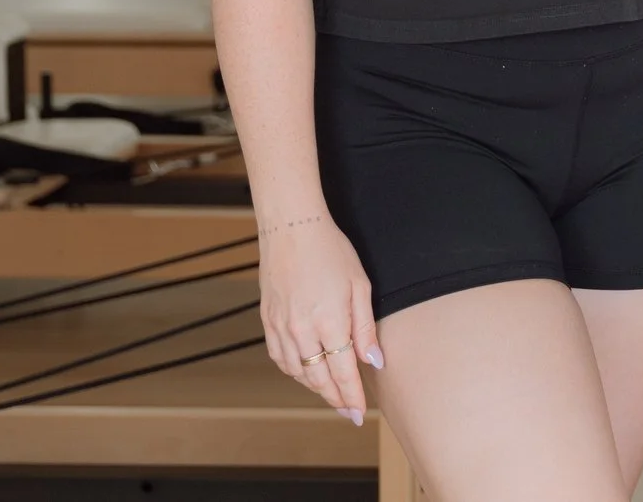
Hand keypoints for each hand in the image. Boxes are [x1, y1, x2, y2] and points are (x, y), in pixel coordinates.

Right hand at [259, 214, 381, 424]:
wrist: (292, 230)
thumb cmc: (332, 252)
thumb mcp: (360, 286)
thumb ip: (365, 328)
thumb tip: (374, 361)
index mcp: (329, 322)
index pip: (342, 372)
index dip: (351, 395)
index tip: (358, 413)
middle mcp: (302, 331)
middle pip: (319, 378)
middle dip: (335, 398)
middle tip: (347, 412)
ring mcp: (282, 328)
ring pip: (298, 372)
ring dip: (315, 388)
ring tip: (331, 395)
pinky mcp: (268, 322)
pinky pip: (281, 358)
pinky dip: (295, 372)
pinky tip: (305, 374)